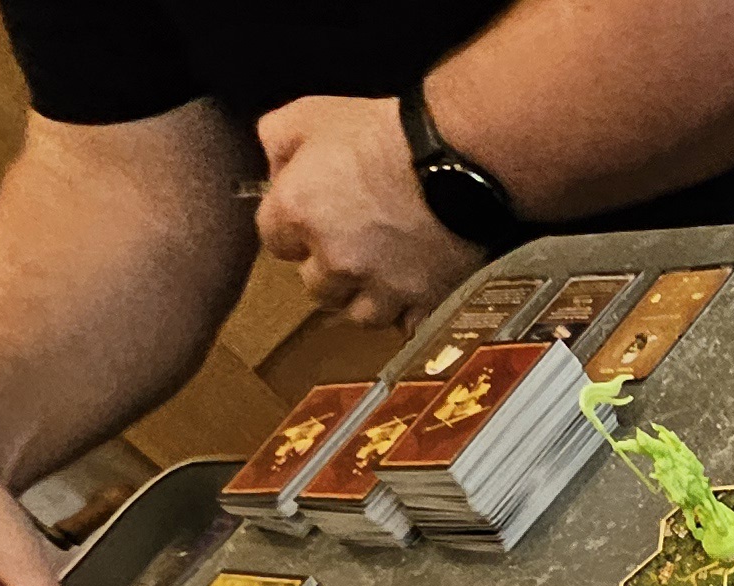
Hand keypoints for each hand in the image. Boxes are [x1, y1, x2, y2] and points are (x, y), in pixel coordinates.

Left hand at [255, 94, 470, 326]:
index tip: (314, 218)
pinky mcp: (425, 301)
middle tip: (354, 245)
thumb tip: (274, 171)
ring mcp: (381, 287)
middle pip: (317, 287)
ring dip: (367, 297)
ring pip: (360, 314)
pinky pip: (408, 325)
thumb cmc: (387, 131)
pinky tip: (415, 292)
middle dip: (330, 269)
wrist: (460, 155)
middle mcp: (334, 260)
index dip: (294, 230)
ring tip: (384, 274)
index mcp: (298, 212)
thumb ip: (277, 141)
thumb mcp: (312, 112)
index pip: (274, 241)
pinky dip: (410, 313)